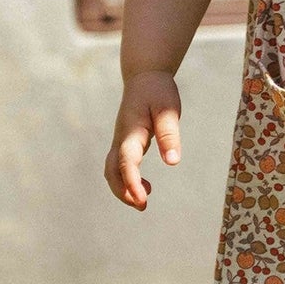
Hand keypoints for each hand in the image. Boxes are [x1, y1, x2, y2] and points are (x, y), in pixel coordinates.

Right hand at [104, 70, 181, 210]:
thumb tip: (172, 162)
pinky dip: (127, 180)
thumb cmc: (157, 91)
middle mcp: (121, 138)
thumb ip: (169, 134)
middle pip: (112, 170)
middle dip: (122, 191)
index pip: (127, 161)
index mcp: (131, 130)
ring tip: (143, 202)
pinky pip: (120, 166)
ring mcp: (121, 141)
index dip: (132, 182)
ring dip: (123, 188)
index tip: (142, 200)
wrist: (144, 77)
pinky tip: (146, 186)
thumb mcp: (167, 109)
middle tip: (142, 206)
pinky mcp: (125, 143)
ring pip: (112, 170)